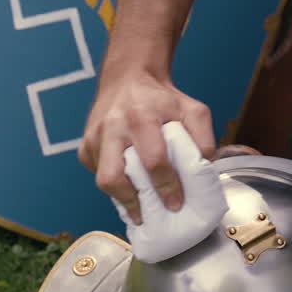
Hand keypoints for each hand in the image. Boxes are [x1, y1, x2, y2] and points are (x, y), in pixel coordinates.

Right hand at [78, 72, 214, 222]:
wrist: (128, 77)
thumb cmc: (162, 98)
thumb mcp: (192, 109)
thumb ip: (203, 137)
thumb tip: (206, 169)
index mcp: (143, 116)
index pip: (153, 160)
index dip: (166, 185)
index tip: (176, 203)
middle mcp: (114, 126)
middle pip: (114, 176)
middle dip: (135, 200)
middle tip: (152, 213)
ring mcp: (95, 137)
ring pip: (102, 181)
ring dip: (122, 198)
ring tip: (140, 209)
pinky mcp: (86, 145)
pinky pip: (98, 174)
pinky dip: (114, 184)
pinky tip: (129, 184)